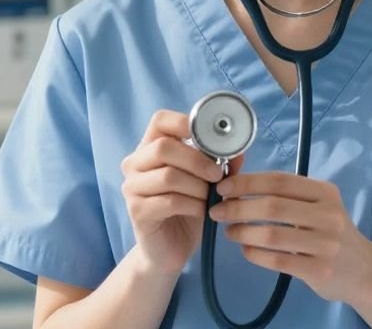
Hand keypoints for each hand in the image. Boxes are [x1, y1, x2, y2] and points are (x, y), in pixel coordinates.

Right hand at [120, 110, 245, 275]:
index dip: (184, 122)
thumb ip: (221, 163)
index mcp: (150, 148)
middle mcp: (135, 165)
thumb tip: (240, 149)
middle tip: (218, 175)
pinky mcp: (137, 212)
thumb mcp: (207, 183)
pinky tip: (202, 211)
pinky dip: (193, 205)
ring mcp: (132, 188)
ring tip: (211, 197)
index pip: (160, 121)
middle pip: (163, 147)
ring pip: (169, 176)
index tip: (209, 136)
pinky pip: (170, 201)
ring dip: (198, 187)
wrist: (169, 250)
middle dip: (197, 160)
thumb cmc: (188, 209)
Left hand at [208, 172, 371, 304]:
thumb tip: (239, 187)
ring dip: (243, 231)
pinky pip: (278, 260)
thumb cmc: (331, 233)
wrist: (363, 271)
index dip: (248, 183)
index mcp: (326, 192)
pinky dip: (255, 254)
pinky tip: (246, 249)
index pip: (280, 181)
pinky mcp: (319, 270)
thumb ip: (288, 196)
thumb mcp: (320, 206)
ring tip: (229, 231)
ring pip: (273, 234)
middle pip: (273, 206)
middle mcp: (329, 215)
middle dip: (239, 208)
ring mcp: (326, 244)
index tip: (224, 188)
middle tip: (218, 212)